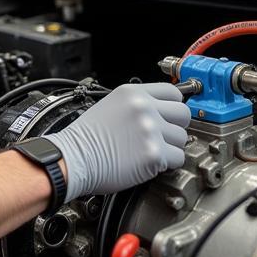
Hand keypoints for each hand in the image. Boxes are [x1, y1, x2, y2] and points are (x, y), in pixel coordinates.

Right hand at [49, 83, 189, 201]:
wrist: (72, 159)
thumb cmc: (85, 138)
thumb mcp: (111, 105)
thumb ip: (137, 104)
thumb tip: (160, 111)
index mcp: (133, 93)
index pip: (173, 92)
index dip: (173, 106)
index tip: (171, 116)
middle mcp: (144, 108)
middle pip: (183, 114)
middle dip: (176, 126)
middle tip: (163, 137)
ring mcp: (150, 130)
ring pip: (182, 138)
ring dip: (170, 147)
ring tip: (149, 151)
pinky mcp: (154, 153)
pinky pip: (177, 158)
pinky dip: (167, 164)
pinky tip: (149, 163)